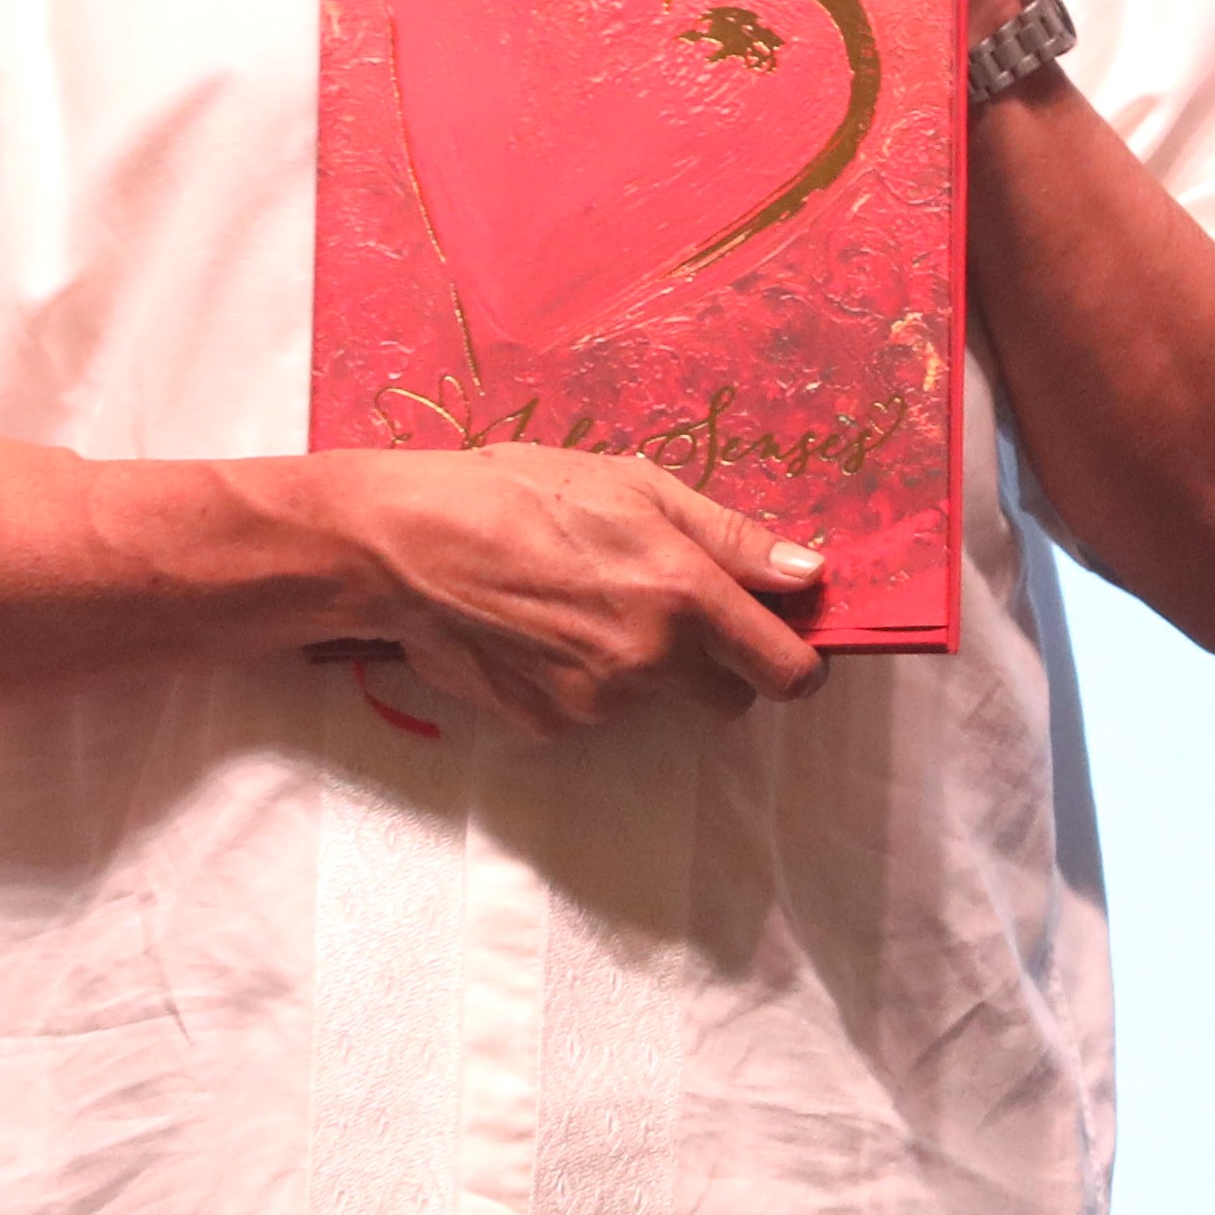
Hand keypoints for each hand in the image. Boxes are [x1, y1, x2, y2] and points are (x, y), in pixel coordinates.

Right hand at [317, 446, 825, 733]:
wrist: (403, 547)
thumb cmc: (517, 495)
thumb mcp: (635, 486)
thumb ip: (732, 538)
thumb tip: (811, 574)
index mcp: (684, 596)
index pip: (788, 672)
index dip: (794, 660)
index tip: (778, 641)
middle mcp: (651, 663)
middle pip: (729, 700)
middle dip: (713, 665)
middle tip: (662, 608)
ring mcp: (599, 706)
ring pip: (656, 704)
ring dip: (640, 668)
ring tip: (577, 604)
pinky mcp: (551, 728)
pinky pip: (595, 715)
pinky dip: (581, 682)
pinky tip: (539, 633)